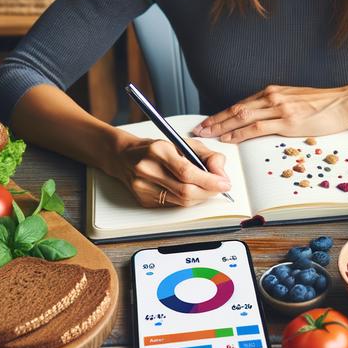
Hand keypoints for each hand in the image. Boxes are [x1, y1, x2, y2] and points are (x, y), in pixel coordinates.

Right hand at [107, 133, 230, 207]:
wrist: (123, 156)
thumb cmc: (155, 148)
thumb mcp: (183, 143)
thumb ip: (207, 156)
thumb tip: (221, 173)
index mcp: (158, 150)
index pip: (188, 172)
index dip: (210, 180)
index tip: (224, 182)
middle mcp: (148, 169)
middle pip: (185, 191)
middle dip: (209, 191)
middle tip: (220, 187)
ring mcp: (143, 187)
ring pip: (181, 201)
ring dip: (200, 197)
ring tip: (208, 188)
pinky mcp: (143, 200)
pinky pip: (173, 205)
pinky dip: (187, 200)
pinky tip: (190, 191)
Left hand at [193, 84, 347, 142]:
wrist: (345, 102)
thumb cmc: (323, 104)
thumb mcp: (294, 101)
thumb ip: (276, 107)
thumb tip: (260, 119)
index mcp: (272, 92)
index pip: (240, 103)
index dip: (221, 114)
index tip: (207, 122)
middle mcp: (272, 97)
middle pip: (235, 109)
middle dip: (214, 121)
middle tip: (198, 130)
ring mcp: (279, 108)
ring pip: (242, 117)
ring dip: (221, 127)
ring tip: (207, 135)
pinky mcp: (288, 121)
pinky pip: (257, 127)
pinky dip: (240, 133)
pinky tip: (229, 138)